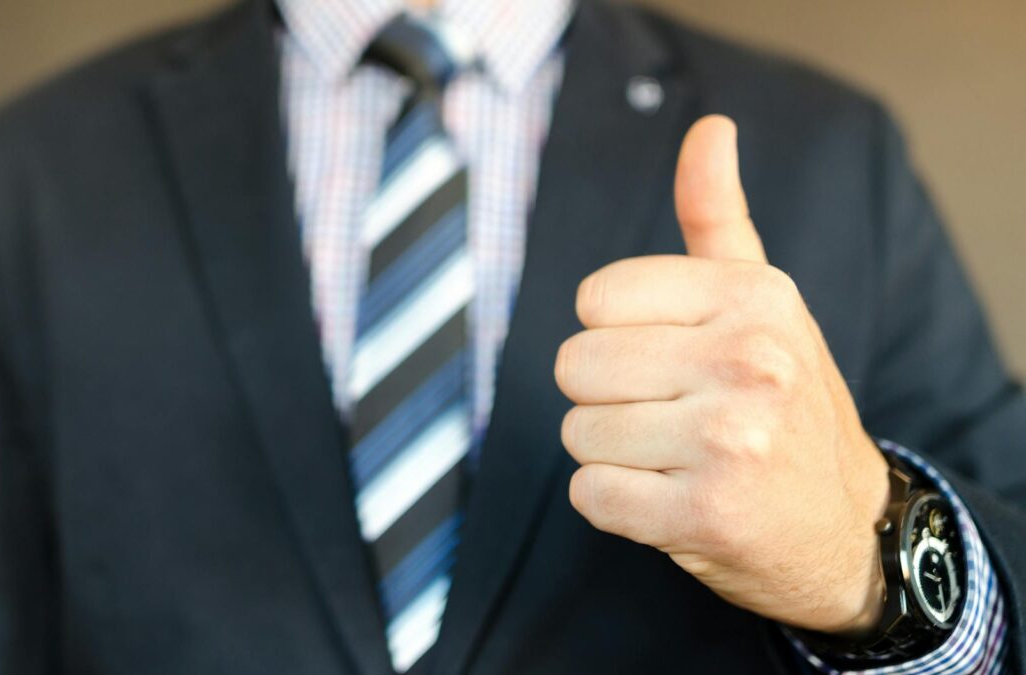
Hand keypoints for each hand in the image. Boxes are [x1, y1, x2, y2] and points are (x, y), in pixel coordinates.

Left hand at [554, 115, 890, 634]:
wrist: (844, 523)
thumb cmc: (786, 400)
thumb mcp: (762, 301)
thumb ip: (717, 217)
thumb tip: (709, 127)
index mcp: (754, 297)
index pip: (595, 299)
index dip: (614, 334)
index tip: (668, 358)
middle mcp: (749, 361)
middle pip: (575, 364)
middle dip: (606, 396)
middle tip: (669, 416)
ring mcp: (730, 442)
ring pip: (578, 432)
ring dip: (610, 453)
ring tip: (675, 458)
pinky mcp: (705, 516)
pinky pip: (590, 495)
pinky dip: (614, 504)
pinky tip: (670, 499)